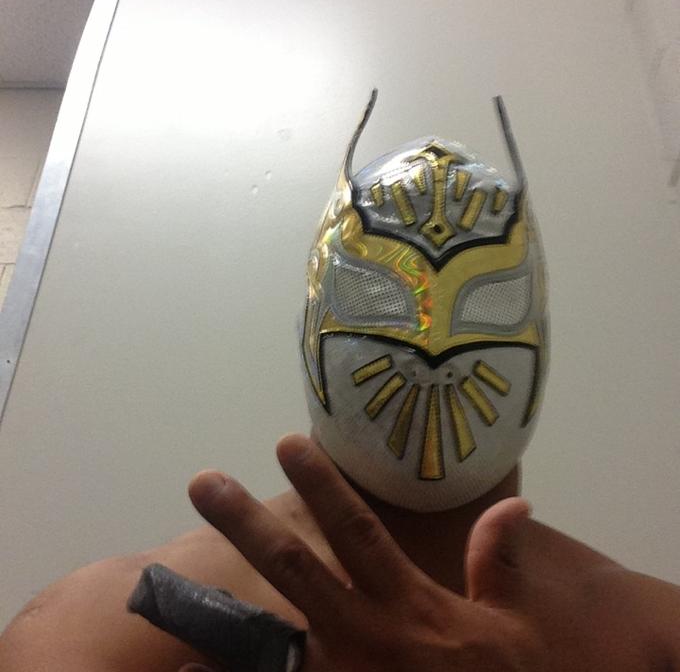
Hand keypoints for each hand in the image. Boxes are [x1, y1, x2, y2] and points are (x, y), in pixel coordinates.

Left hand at [180, 434, 545, 670]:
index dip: (322, 484)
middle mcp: (364, 636)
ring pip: (268, 638)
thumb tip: (516, 502)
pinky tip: (186, 668)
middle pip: (295, 570)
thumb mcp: (514, 628)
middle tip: (203, 482)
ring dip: (217, 611)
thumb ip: (500, 564)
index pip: (357, 531)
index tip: (286, 444)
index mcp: (409, 606)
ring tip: (161, 586)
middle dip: (246, 522)